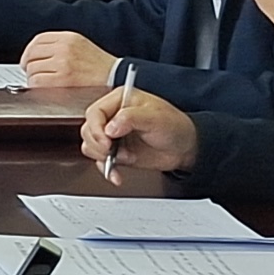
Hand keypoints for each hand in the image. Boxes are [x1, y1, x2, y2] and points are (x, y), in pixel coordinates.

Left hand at [21, 31, 117, 87]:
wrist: (116, 79)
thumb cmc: (101, 67)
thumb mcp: (82, 46)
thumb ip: (61, 46)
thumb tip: (38, 54)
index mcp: (69, 38)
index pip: (38, 40)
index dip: (30, 51)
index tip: (30, 59)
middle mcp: (64, 48)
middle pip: (32, 54)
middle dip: (30, 65)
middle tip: (34, 73)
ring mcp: (63, 64)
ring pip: (32, 69)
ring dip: (33, 78)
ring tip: (43, 82)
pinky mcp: (62, 80)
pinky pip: (36, 82)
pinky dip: (37, 87)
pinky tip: (45, 89)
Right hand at [76, 86, 195, 181]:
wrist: (185, 148)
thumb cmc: (174, 126)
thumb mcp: (155, 118)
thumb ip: (130, 119)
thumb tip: (109, 127)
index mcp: (119, 101)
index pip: (95, 112)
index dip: (96, 128)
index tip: (106, 141)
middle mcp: (113, 117)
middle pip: (88, 130)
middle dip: (99, 144)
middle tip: (112, 151)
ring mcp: (113, 135)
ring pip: (90, 146)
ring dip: (104, 157)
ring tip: (124, 158)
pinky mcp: (116, 152)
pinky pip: (100, 161)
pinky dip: (107, 169)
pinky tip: (116, 174)